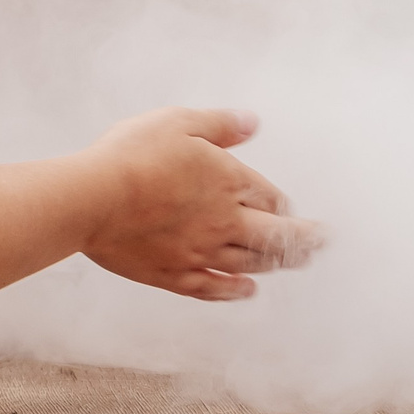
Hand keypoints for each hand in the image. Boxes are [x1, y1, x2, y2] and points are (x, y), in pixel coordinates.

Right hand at [75, 108, 322, 299]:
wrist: (92, 199)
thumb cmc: (131, 155)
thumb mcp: (178, 122)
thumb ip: (219, 125)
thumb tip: (253, 122)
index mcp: (227, 181)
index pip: (270, 197)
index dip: (283, 203)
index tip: (290, 207)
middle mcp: (223, 222)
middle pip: (275, 237)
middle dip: (303, 240)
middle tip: (321, 242)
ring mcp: (200, 253)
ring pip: (250, 264)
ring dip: (276, 264)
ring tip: (293, 264)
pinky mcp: (174, 275)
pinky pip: (214, 288)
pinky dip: (235, 292)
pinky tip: (246, 292)